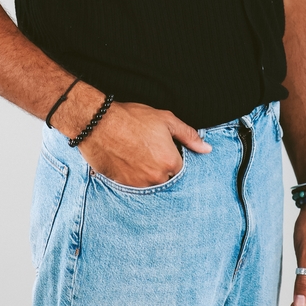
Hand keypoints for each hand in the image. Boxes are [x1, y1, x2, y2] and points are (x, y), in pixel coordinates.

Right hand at [77, 100, 211, 186]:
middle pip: (165, 179)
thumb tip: (206, 149)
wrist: (99, 123)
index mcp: (170, 162)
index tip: (163, 150)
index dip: (172, 158)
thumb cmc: (132, 118)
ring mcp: (138, 184)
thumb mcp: (166, 120)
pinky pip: (133, 186)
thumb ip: (189, 136)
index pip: (180, 170)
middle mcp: (156, 178)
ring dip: (146, 174)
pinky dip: (132, 176)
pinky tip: (126, 161)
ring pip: (149, 185)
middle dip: (160, 168)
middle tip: (148, 152)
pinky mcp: (122, 186)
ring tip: (136, 155)